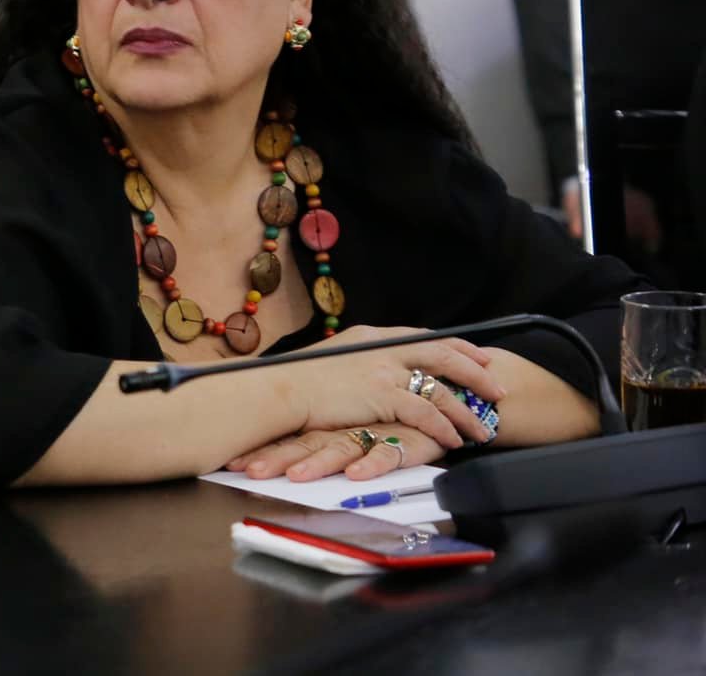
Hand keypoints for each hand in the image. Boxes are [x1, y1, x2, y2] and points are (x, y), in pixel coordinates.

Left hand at [227, 423, 445, 481]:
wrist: (443, 399)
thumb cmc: (389, 415)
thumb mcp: (348, 425)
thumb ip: (315, 436)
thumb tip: (266, 449)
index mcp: (328, 421)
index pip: (288, 435)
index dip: (262, 448)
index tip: (231, 462)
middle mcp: (346, 425)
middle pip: (306, 441)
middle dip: (278, 458)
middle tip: (251, 472)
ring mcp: (374, 431)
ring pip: (342, 446)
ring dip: (318, 463)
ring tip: (296, 478)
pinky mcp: (406, 440)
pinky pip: (388, 453)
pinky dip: (372, 464)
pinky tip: (356, 475)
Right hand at [291, 325, 506, 451]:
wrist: (280, 390)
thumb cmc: (295, 380)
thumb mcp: (331, 360)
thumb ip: (358, 362)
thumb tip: (371, 372)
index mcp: (371, 337)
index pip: (424, 337)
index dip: (455, 347)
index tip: (477, 356)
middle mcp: (383, 348)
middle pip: (443, 355)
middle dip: (476, 372)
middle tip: (497, 388)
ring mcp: (384, 370)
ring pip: (441, 388)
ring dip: (467, 410)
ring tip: (484, 427)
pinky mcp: (384, 395)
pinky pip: (426, 413)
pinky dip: (445, 427)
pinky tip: (455, 439)